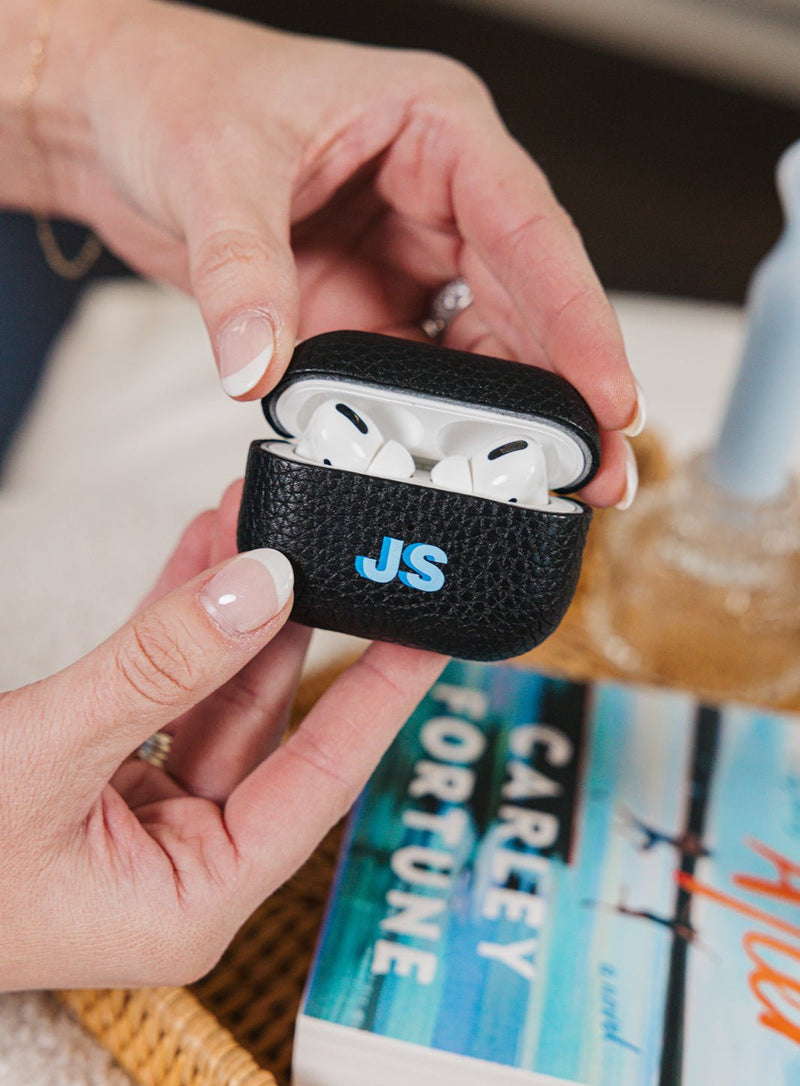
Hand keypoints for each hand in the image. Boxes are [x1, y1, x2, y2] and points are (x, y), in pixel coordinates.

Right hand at [0, 482, 443, 989]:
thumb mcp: (49, 753)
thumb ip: (159, 667)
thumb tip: (258, 587)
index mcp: (197, 899)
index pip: (322, 782)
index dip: (381, 698)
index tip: (432, 632)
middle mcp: (184, 861)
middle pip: (270, 724)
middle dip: (296, 621)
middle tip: (345, 547)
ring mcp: (144, 816)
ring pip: (214, 692)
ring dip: (235, 607)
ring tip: (265, 519)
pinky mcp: (103, 776)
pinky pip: (159, 686)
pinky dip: (176, 621)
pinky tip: (206, 554)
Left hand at [22, 0, 638, 504]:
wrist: (112, 115)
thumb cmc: (174, 93)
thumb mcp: (214, 173)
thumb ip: (243, 276)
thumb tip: (256, 368)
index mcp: (434, 129)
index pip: (530, 230)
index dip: (576, 320)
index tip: (607, 396)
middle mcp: (436, 198)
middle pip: (525, 304)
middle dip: (561, 392)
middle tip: (593, 471)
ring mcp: (404, 260)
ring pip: (481, 349)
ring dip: (505, 420)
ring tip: (538, 486)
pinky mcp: (367, 310)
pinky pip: (414, 377)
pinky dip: (429, 424)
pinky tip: (449, 468)